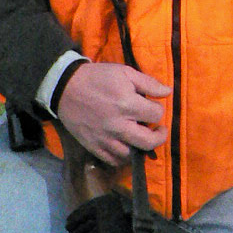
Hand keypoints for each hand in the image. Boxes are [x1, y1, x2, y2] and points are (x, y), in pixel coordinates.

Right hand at [56, 61, 170, 165]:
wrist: (65, 87)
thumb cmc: (97, 77)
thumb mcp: (124, 72)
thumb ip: (148, 83)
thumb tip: (168, 92)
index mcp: (127, 104)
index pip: (156, 114)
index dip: (158, 110)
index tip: (152, 107)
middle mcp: (118, 125)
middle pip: (149, 142)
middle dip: (159, 136)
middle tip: (158, 130)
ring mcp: (105, 139)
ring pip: (132, 154)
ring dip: (140, 147)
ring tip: (140, 137)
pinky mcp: (94, 146)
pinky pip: (113, 160)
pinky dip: (123, 157)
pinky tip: (126, 147)